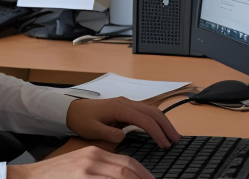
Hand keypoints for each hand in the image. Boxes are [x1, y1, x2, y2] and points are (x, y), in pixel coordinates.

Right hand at [7, 145, 152, 178]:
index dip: (143, 174)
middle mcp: (93, 160)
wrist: (29, 178)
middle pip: (127, 169)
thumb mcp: (80, 166)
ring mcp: (87, 172)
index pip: (127, 162)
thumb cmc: (56, 176)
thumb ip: (100, 170)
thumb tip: (122, 175)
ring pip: (120, 176)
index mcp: (94, 154)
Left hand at [66, 96, 180, 148]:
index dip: (156, 131)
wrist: (72, 109)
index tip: (164, 144)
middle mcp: (125, 102)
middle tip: (176, 140)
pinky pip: (145, 112)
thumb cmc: (82, 119)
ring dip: (163, 122)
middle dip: (166, 125)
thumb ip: (108, 133)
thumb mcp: (92, 129)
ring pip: (151, 110)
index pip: (143, 118)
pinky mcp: (126, 107)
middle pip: (152, 111)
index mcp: (118, 107)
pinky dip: (156, 120)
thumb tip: (124, 136)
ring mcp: (126, 103)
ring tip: (173, 136)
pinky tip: (161, 129)